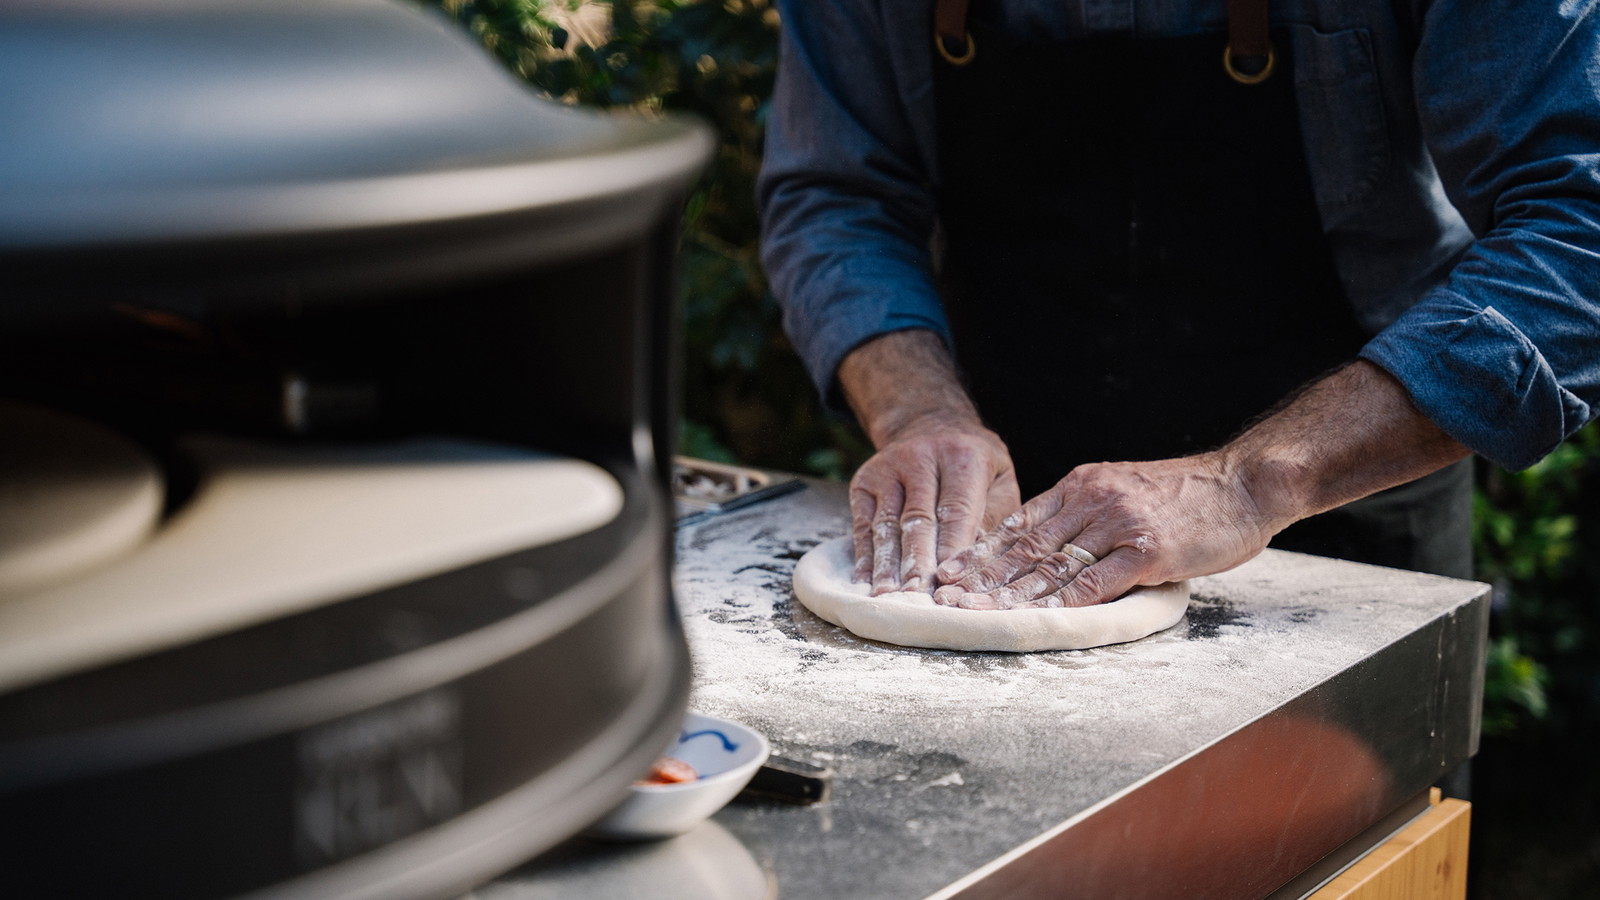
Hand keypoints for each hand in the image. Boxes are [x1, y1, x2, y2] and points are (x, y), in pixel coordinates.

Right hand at [850, 421, 1019, 593]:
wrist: (930, 423)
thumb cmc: (974, 464)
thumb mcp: (999, 479)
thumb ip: (993, 517)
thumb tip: (973, 564)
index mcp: (963, 457)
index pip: (956, 510)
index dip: (951, 550)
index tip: (950, 583)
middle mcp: (921, 458)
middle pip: (918, 519)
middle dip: (917, 562)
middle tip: (918, 597)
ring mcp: (887, 468)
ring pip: (886, 523)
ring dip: (886, 564)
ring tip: (888, 597)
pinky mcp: (864, 480)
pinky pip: (862, 523)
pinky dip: (864, 555)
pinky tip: (865, 581)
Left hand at [930, 361, 1471, 608]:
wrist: (1245, 483)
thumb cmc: (1187, 496)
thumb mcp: (1123, 489)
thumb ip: (1084, 514)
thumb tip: (1043, 547)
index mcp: (1081, 484)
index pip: (1018, 521)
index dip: (980, 551)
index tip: (947, 572)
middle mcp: (1091, 499)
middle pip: (1023, 544)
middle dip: (980, 575)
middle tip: (944, 598)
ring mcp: (1118, 523)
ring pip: (1050, 565)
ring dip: (1009, 594)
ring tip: (976, 614)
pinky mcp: (1147, 550)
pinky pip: (1094, 583)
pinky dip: (1060, 605)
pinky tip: (1034, 620)